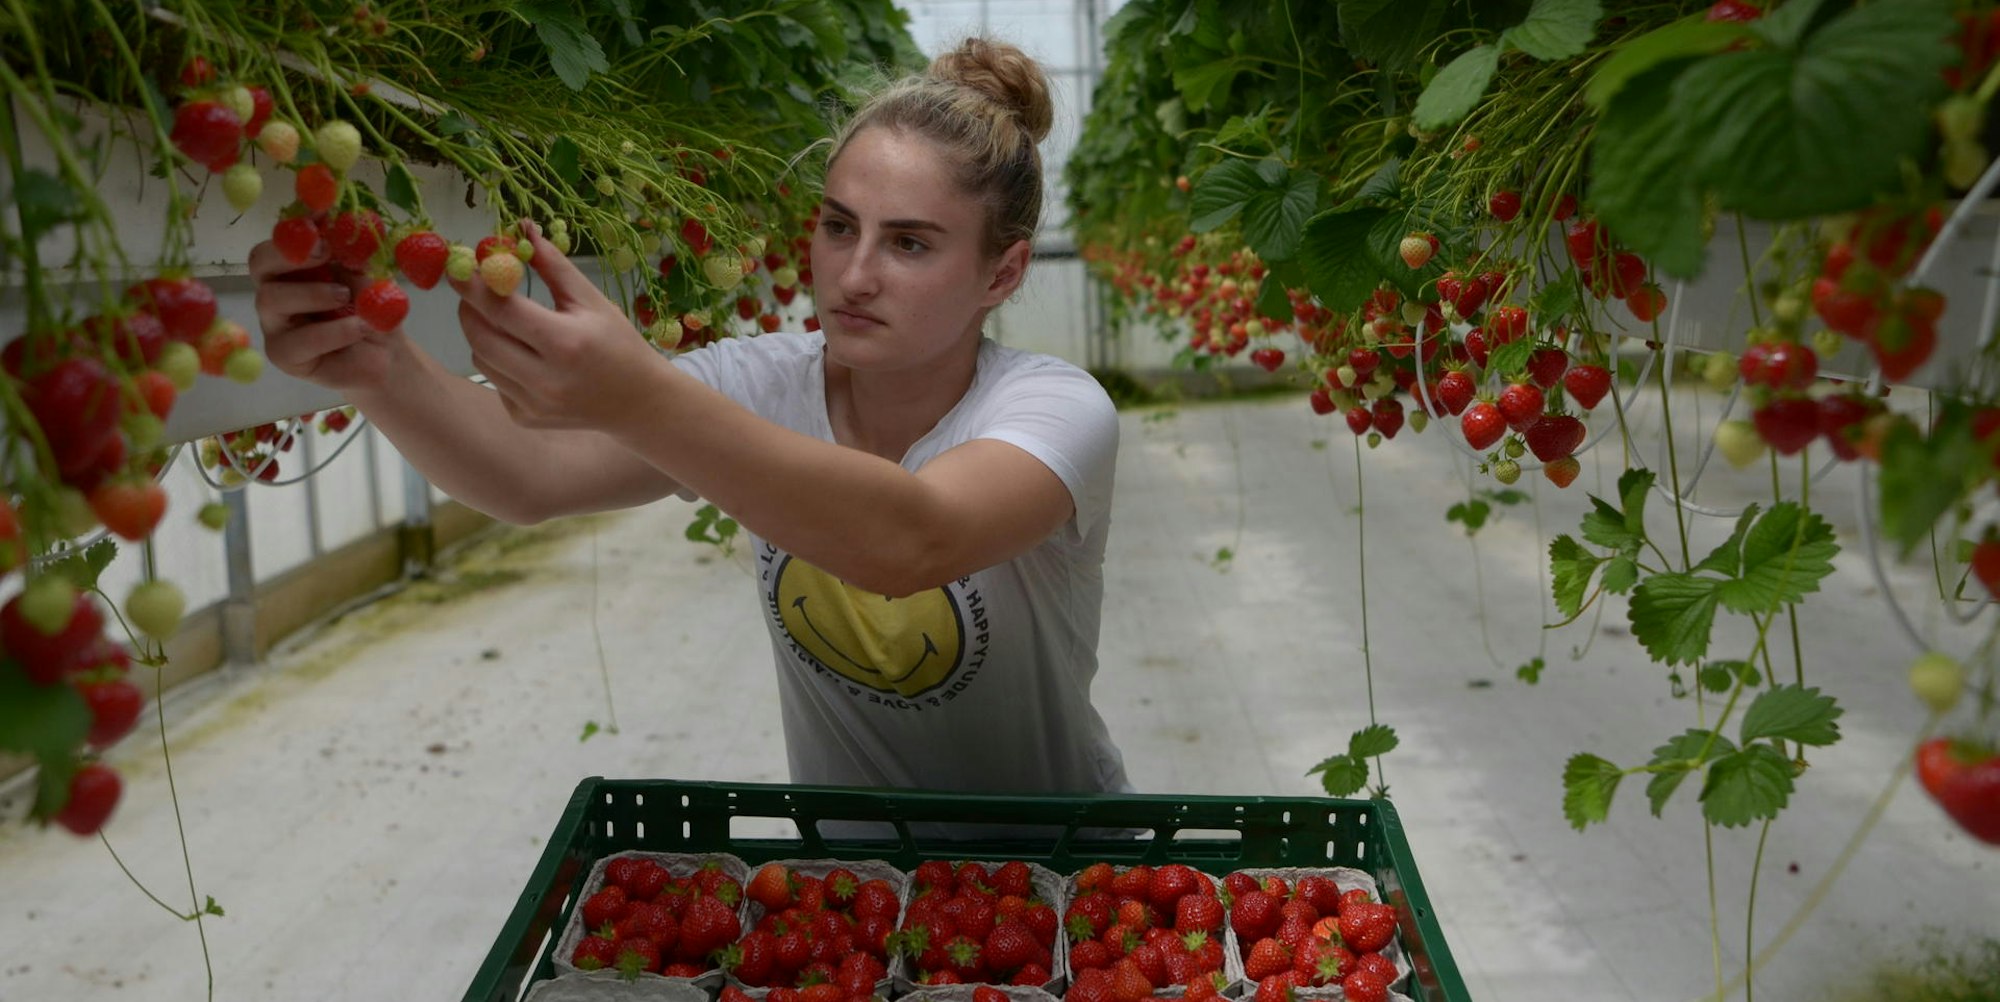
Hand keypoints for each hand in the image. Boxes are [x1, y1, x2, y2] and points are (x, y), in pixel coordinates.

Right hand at [250, 237, 398, 392]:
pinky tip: (359, 328)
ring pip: (271, 298)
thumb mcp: (367, 274)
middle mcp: (275, 290)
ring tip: (346, 297)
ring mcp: (275, 324)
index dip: (296, 226)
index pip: (280, 239)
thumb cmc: (370, 309)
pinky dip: (335, 331)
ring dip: (314, 294)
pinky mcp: (284, 355)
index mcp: (292, 266)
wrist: (386, 354)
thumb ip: (353, 252)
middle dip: (289, 253)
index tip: (320, 215)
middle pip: (258, 262)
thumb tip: (349, 222)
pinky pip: (299, 340)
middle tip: (325, 252)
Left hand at [450, 221, 666, 432]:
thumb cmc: (618, 343)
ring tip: (502, 319)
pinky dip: (498, 360)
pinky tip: (522, 354)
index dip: (473, 286)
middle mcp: (545, 379)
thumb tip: (521, 228)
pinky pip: (494, 380)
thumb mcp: (592, 300)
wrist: (639, 401)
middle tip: (474, 289)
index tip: (456, 266)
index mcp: (565, 343)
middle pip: (481, 337)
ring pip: (482, 360)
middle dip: (469, 308)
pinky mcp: (524, 418)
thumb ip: (553, 265)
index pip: (502, 310)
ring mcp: (532, 404)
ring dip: (482, 333)